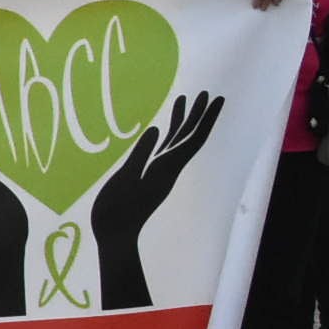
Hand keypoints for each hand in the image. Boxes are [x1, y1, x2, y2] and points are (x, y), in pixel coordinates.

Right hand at [93, 91, 222, 309]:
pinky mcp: (149, 175)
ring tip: (185, 101)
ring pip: (176, 143)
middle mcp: (168, 168)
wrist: (115, 235)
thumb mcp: (126, 181)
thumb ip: (140, 156)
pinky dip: (167, 135)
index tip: (214, 99)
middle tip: (206, 93)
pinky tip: (163, 126)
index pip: (191, 139)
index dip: (203, 118)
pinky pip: (163, 150)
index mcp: (165, 168)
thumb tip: (157, 131)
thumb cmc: (117, 210)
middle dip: (198, 115)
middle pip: (188, 138)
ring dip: (183, 122)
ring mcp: (160, 172)